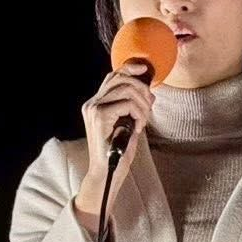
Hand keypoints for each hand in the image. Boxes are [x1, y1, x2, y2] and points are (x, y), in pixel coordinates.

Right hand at [75, 63, 155, 230]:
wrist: (106, 172)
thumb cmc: (116, 152)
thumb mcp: (128, 125)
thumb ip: (134, 108)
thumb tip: (149, 93)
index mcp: (96, 104)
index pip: (113, 76)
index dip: (129, 68)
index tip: (145, 71)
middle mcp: (92, 103)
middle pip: (121, 78)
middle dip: (142, 89)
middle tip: (149, 107)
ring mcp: (94, 109)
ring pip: (127, 89)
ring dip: (142, 104)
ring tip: (143, 120)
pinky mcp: (99, 117)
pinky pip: (127, 104)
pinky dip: (139, 113)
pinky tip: (138, 126)